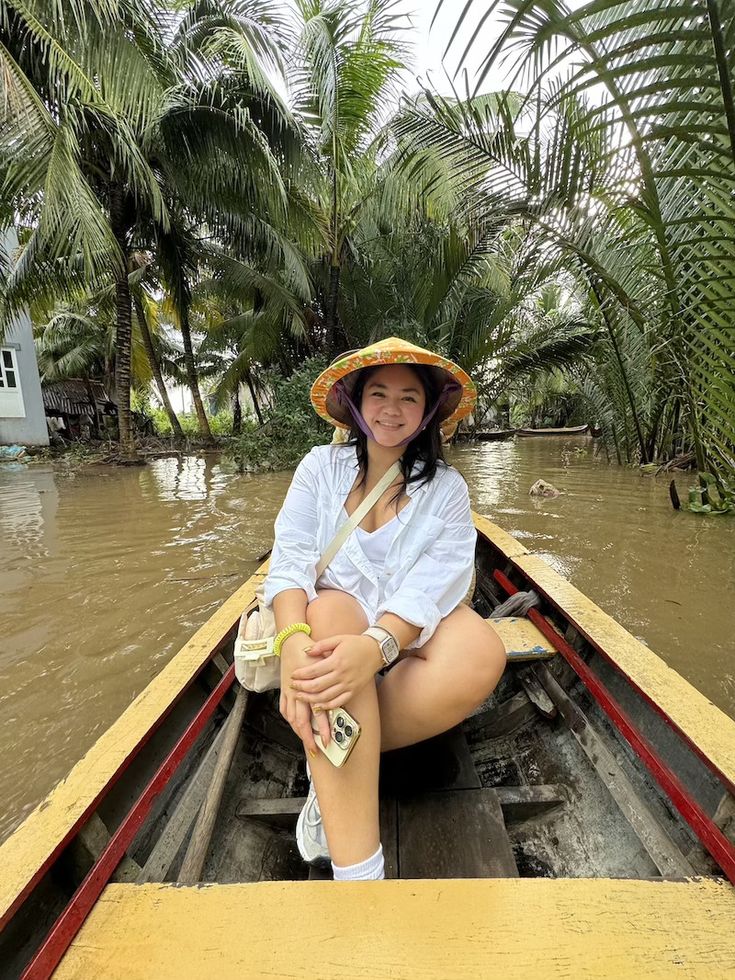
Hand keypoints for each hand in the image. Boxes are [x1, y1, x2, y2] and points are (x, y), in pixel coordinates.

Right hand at [279, 634, 329, 754]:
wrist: (292, 640)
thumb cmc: (311, 650)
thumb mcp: (327, 659)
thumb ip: (334, 677)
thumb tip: (343, 688)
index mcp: (312, 686)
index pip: (317, 713)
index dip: (323, 728)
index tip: (328, 741)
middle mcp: (298, 692)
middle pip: (302, 721)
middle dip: (309, 738)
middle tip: (315, 751)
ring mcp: (289, 692)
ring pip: (292, 717)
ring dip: (298, 731)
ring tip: (306, 742)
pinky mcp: (284, 690)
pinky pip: (284, 708)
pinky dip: (289, 719)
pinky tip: (293, 725)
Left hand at [290, 634, 382, 709]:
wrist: (375, 651)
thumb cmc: (356, 644)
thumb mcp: (338, 639)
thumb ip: (321, 645)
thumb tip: (306, 651)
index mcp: (336, 661)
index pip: (313, 671)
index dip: (301, 675)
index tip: (293, 675)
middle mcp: (342, 675)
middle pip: (316, 686)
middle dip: (301, 687)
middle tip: (293, 686)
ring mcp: (348, 685)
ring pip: (325, 697)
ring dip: (310, 699)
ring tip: (300, 696)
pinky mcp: (353, 692)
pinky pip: (337, 703)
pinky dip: (326, 706)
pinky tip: (317, 705)